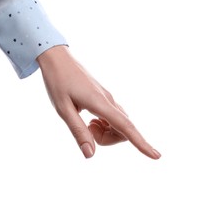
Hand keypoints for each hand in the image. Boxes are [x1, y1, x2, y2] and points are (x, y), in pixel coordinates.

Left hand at [37, 46, 160, 158]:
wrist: (57, 58)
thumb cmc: (57, 82)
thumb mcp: (63, 109)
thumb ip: (78, 131)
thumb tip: (90, 154)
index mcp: (100, 103)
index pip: (126, 127)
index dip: (141, 143)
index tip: (156, 156)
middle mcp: (108, 100)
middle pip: (123, 130)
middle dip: (108, 139)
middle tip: (87, 129)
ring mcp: (107, 98)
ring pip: (118, 123)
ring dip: (105, 132)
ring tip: (86, 123)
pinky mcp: (103, 96)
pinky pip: (112, 116)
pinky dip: (104, 124)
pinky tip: (89, 118)